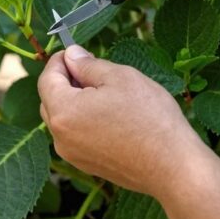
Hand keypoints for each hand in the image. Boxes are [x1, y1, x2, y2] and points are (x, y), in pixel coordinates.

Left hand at [37, 45, 202, 194]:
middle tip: (92, 69)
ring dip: (76, 102)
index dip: (59, 61)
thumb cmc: (149, 118)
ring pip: (64, 119)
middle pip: (50, 100)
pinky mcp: (87, 166)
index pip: (46, 79)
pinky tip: (112, 116)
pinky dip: (86, 121)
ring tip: (106, 93)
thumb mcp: (119, 77)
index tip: (74, 52)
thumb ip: (88, 64)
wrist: (173, 167)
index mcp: (63, 112)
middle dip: (66, 81)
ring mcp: (73, 155)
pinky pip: (77, 136)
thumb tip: (71, 55)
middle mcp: (60, 137)